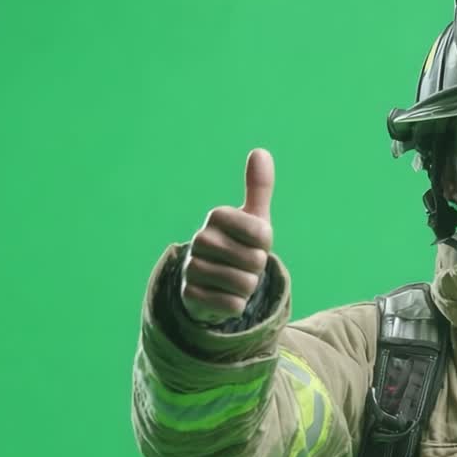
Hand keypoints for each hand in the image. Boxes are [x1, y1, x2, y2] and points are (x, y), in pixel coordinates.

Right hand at [180, 148, 275, 323]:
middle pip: (256, 261)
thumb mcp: (254, 218)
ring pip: (245, 285)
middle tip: (242, 264)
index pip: (263, 234)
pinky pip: (233, 305)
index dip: (265, 244)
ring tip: (233, 279)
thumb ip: (258, 187)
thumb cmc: (239, 245)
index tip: (252, 243)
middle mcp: (200, 238)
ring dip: (247, 288)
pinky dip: (236, 305)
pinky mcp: (190, 295)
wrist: (212, 282)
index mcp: (216, 216)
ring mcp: (192, 267)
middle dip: (256, 268)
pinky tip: (223, 295)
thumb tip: (261, 151)